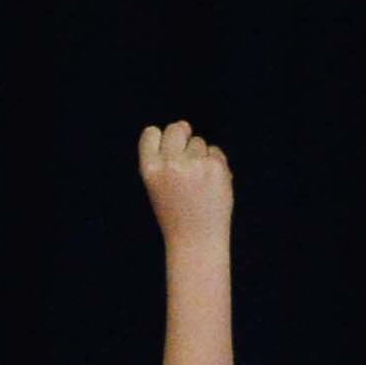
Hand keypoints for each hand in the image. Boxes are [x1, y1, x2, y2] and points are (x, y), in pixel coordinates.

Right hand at [138, 120, 234, 243]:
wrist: (196, 239)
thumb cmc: (176, 213)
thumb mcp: (158, 184)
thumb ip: (164, 157)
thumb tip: (184, 125)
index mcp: (149, 169)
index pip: (151, 133)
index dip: (161, 137)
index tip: (167, 149)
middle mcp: (170, 164)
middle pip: (177, 129)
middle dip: (183, 135)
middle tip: (189, 158)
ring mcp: (193, 165)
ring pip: (199, 143)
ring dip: (201, 156)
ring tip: (199, 183)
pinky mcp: (215, 168)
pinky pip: (216, 153)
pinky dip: (216, 165)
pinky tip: (212, 185)